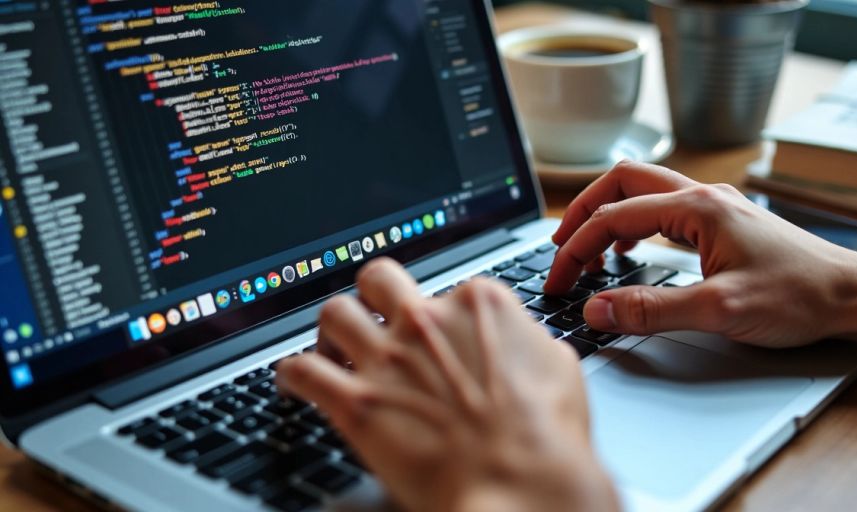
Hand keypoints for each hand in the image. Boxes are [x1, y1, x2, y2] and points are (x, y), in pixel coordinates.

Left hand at [277, 258, 617, 511]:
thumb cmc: (546, 438)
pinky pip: (300, 369)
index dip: (440, 314)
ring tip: (334, 349)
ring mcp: (387, 358)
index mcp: (479, 305)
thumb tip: (530, 343)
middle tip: (375, 319)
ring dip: (332, 331)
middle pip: (379, 279)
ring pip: (334, 312)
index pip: (446, 287)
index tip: (437, 336)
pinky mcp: (354, 402)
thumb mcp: (561, 372)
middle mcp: (427, 320)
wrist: (522, 486)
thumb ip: (534, 344)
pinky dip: (291, 373)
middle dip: (373, 297)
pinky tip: (295, 382)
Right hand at [545, 160, 856, 347]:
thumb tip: (597, 310)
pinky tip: (630, 251)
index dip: (576, 248)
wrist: (851, 295)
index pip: (614, 216)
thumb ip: (650, 310)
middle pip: (622, 183)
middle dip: (583, 213)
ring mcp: (714, 208)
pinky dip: (634, 225)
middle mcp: (704, 198)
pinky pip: (663, 210)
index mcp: (698, 209)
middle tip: (559, 249)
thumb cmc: (800, 296)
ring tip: (586, 250)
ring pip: (643, 193)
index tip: (558, 281)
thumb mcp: (719, 311)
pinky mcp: (722, 224)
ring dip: (607, 215)